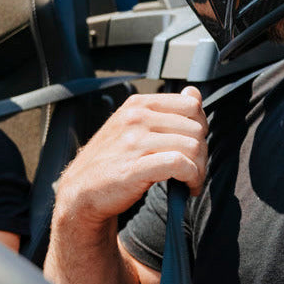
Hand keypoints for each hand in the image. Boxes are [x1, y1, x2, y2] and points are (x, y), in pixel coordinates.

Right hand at [53, 86, 207, 241]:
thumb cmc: (112, 160)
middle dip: (202, 153)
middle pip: (195, 129)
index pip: (191, 105)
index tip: (196, 146)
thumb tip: (194, 93)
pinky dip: (192, 178)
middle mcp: (136, 118)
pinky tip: (188, 187)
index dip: (201, 127)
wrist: (81, 190)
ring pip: (192, 147)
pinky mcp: (135, 168)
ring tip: (193, 181)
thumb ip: (165, 111)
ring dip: (200, 169)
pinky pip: (180, 165)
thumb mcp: (133, 126)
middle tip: (196, 170)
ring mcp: (134, 142)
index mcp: (138, 105)